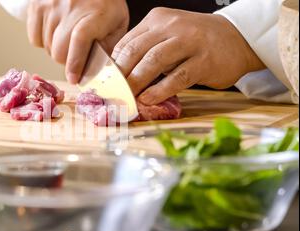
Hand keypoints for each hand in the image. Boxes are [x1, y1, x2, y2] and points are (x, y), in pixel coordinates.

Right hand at [27, 0, 128, 83]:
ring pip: (46, 47)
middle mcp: (71, 6)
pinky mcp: (37, 5)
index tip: (74, 79)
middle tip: (76, 53)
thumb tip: (92, 71)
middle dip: (67, 60)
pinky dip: (43, 41)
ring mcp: (51, 5)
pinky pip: (34, 38)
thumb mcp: (117, 24)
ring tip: (67, 38)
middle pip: (59, 51)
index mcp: (96, 13)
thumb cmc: (104, 5)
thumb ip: (108, 48)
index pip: (80, 40)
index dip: (75, 63)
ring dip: (56, 50)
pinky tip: (55, 31)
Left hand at [112, 8, 264, 104]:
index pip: (126, 42)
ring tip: (127, 98)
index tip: (105, 84)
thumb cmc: (196, 42)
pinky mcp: (204, 60)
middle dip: (120, 75)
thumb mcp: (167, 37)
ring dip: (136, 82)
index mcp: (157, 19)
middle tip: (111, 94)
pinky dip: (160, 90)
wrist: (237, 38)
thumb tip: (119, 78)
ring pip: (154, 61)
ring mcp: (189, 41)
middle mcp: (171, 26)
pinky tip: (149, 99)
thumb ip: (146, 50)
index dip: (113, 65)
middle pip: (136, 50)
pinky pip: (177, 77)